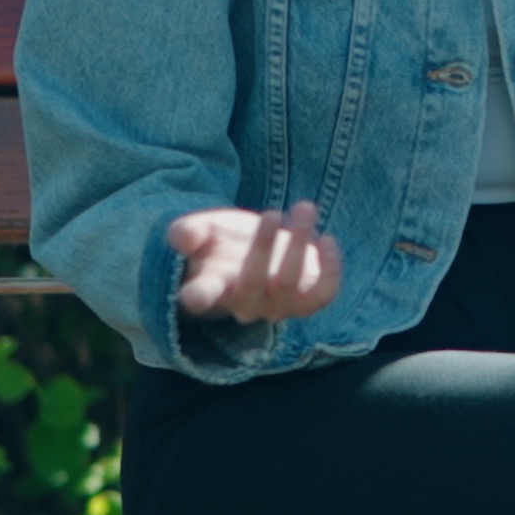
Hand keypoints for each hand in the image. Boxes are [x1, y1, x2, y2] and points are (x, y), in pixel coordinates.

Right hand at [166, 201, 342, 321]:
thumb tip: (184, 237)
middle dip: (263, 247)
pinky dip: (330, 270)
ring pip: (288, 285)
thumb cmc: (223, 241)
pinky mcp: (307, 301)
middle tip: (271, 213)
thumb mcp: (202, 229)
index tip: (193, 296)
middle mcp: (245, 304)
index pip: (202, 298)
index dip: (199, 298)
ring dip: (298, 245)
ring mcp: (278, 307)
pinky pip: (323, 295)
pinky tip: (326, 238)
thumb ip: (189, 232)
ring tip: (304, 208)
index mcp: (213, 287)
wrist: (259, 249)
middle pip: (252, 283)